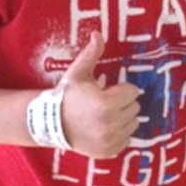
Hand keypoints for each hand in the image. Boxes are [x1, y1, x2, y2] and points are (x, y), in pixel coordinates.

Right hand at [60, 32, 141, 157]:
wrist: (50, 123)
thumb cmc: (66, 96)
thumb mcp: (77, 73)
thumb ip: (91, 54)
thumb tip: (98, 33)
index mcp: (106, 104)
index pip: (133, 92)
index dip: (121, 89)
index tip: (107, 90)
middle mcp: (110, 125)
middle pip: (135, 107)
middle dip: (123, 103)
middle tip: (106, 102)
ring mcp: (110, 141)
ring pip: (133, 123)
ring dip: (124, 117)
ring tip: (105, 115)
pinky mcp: (108, 152)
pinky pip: (127, 138)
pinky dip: (120, 133)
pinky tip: (104, 127)